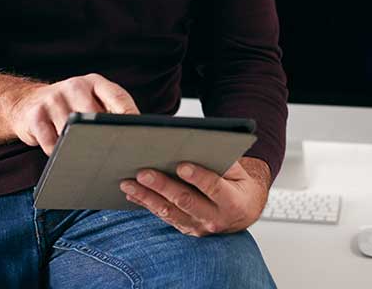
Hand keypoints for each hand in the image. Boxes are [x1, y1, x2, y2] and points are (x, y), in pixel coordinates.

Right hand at [7, 73, 139, 154]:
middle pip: (96, 116)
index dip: (131, 118)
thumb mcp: (89, 101)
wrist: (26, 104)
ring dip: (79, 148)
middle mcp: (75, 86)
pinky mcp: (35, 115)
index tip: (139, 138)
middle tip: (112, 156)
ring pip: (73, 132)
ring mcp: (54, 99)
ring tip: (84, 158)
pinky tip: (60, 155)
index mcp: (94, 82)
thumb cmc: (68, 108)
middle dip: (104, 137)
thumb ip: (110, 112)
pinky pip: (52, 143)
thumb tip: (138, 139)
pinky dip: (58, 153)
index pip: (118, 98)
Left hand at [119, 156, 270, 235]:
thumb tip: (195, 143)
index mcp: (233, 202)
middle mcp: (215, 218)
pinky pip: (163, 216)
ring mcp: (198, 227)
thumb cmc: (236, 182)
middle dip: (162, 186)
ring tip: (128, 183)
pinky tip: (131, 193)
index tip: (181, 165)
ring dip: (146, 197)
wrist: (244, 209)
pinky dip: (145, 204)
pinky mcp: (185, 228)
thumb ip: (220, 159)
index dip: (198, 177)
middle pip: (186, 201)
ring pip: (169, 212)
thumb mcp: (237, 169)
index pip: (214, 188)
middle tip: (143, 172)